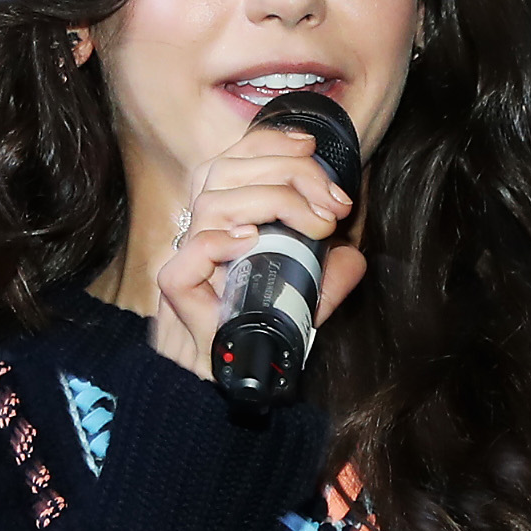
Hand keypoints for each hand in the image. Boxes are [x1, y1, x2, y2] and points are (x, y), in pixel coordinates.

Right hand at [145, 120, 366, 382]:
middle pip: (229, 170)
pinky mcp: (178, 289)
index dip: (270, 142)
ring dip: (273, 200)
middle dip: (290, 172)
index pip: (235, 159)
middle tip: (335, 204)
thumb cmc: (262, 334)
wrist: (231, 388)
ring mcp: (187, 258)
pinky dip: (221, 238)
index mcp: (225, 220)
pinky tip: (253, 239)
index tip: (312, 147)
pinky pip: (190, 251)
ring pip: (214, 200)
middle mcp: (202, 231)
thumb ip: (329, 276)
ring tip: (315, 225)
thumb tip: (352, 255)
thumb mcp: (306, 298)